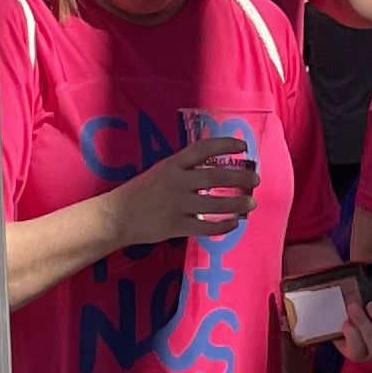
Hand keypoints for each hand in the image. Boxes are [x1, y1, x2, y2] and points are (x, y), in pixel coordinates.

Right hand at [108, 138, 258, 252]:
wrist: (116, 216)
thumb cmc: (138, 192)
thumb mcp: (159, 171)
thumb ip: (183, 170)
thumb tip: (213, 171)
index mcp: (172, 164)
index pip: (203, 149)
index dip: (225, 144)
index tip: (243, 145)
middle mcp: (177, 182)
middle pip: (215, 177)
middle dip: (240, 178)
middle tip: (255, 179)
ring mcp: (177, 205)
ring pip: (215, 204)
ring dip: (237, 203)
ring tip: (252, 203)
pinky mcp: (176, 226)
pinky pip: (207, 227)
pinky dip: (224, 226)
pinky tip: (234, 223)